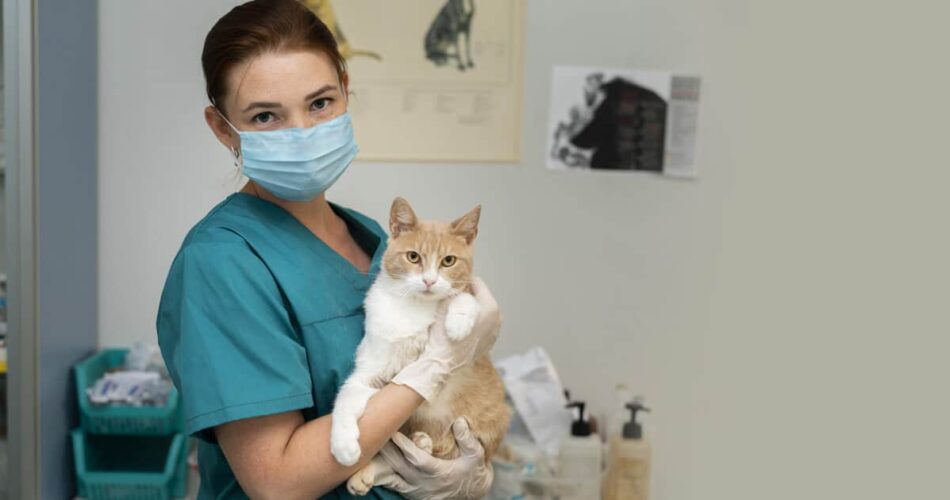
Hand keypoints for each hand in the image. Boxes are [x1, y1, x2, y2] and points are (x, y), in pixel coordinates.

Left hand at [376, 417, 493, 499]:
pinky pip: (392, 484)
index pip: (417, 459)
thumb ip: (467, 438)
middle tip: (374, 433)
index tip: (393, 433)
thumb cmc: (471, 470)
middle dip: (386, 450)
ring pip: (392, 478)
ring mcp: (415, 491)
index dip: (404, 447)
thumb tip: (460, 421)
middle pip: (399, 467)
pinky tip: (371, 462)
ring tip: (369, 445)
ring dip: (380, 462)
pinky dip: (382, 474)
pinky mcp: (410, 495)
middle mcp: (424, 484)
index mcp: (439, 473)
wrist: (469, 493)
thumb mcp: (475, 454)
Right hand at [392, 277, 501, 400]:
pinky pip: (482, 326)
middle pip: (482, 299)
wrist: (442, 363)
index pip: (479, 284)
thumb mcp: (445, 305)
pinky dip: (474, 322)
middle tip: (455, 294)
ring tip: (457, 309)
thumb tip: (454, 285)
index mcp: (490, 307)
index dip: (465, 280)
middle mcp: (497, 319)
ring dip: (472, 309)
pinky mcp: (489, 344)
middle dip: (470, 295)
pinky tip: (461, 324)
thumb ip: (453, 292)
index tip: (456, 279)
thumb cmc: (444, 334)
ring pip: (483, 313)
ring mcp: (495, 333)